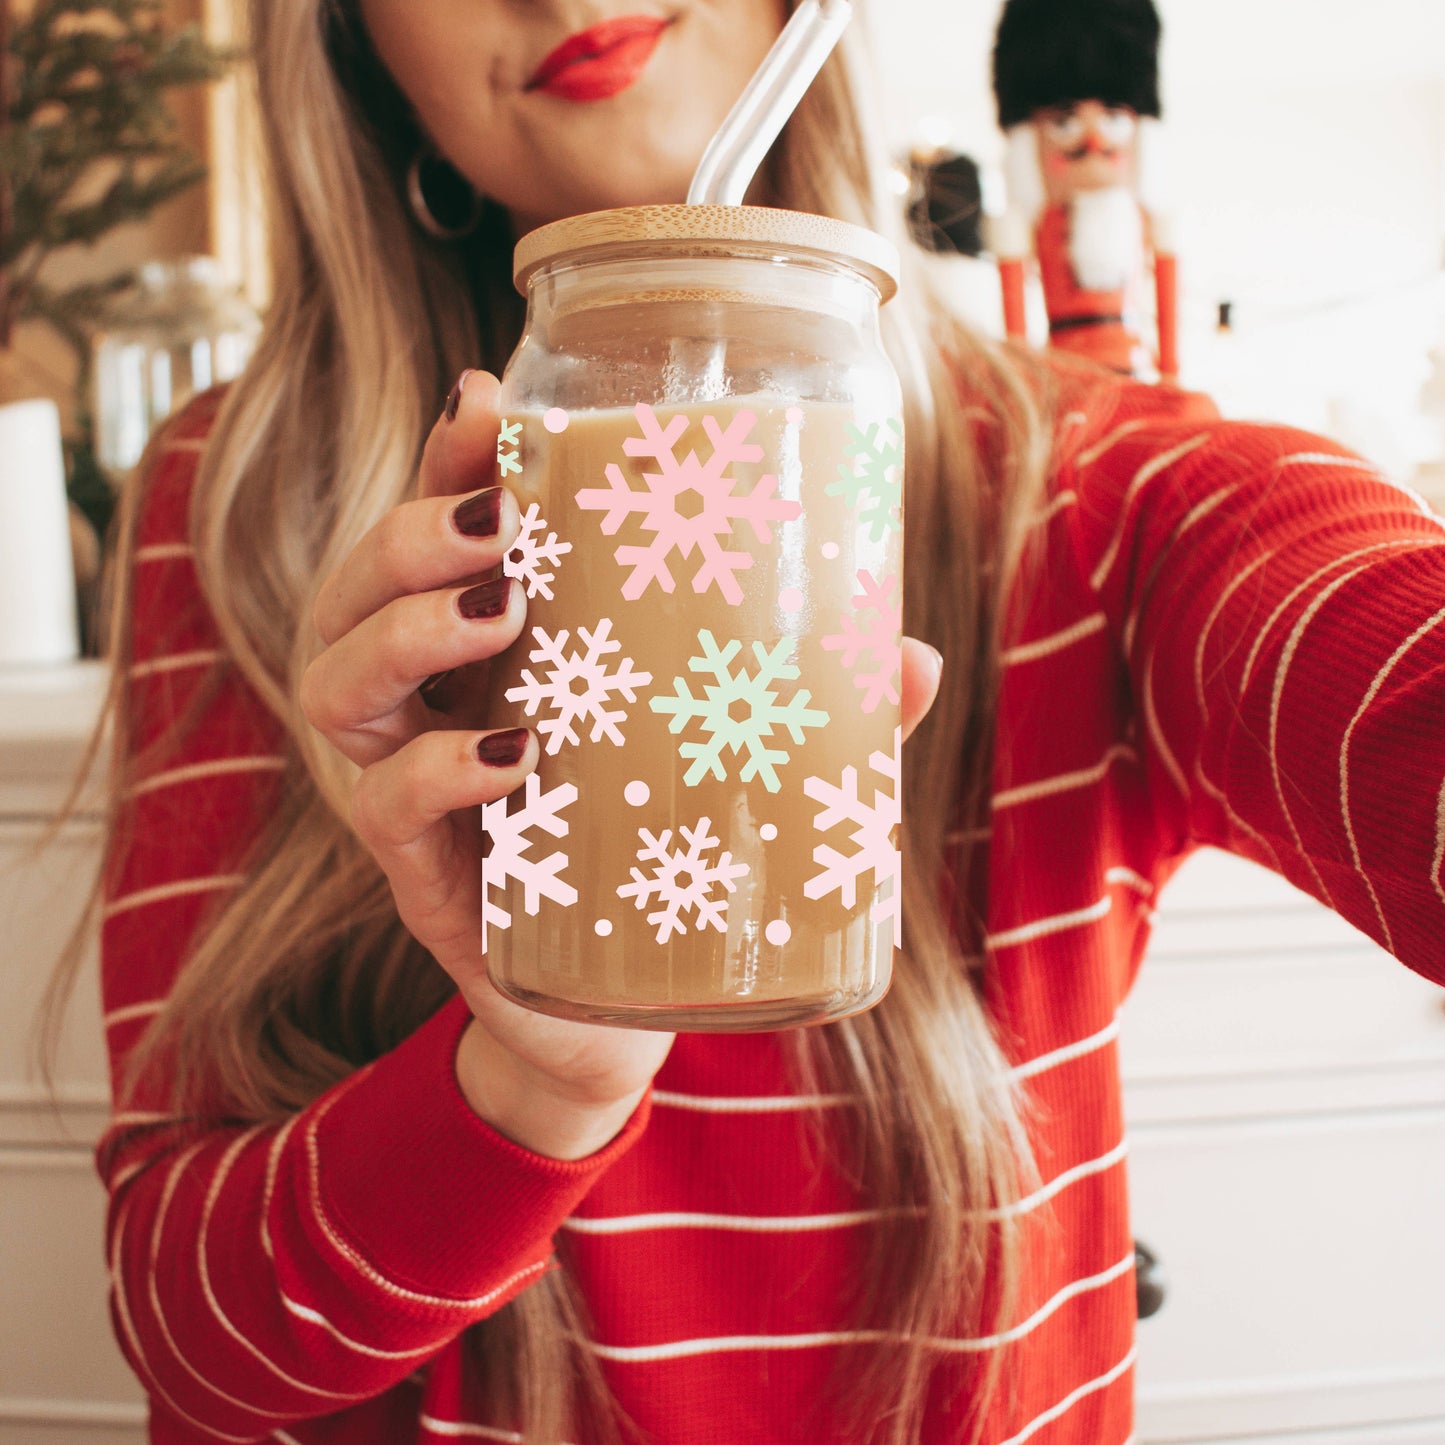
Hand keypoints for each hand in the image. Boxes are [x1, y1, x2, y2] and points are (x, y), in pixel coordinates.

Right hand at [301, 371, 944, 1160]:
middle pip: (353, 589)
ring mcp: (410, 795)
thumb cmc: (662, 860)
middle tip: (501, 521)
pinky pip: (385, 807)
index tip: (484, 401)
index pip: (436, 533)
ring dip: (402, 628)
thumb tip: (912, 656)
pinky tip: (510, 752)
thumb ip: (809, 713)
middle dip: (410, 532)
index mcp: (488, 657)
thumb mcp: (727, 765)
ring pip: (334, 685)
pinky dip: (437, 770)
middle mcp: (428, 711)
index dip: (444, 461)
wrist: (622, 1015)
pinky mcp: (421, 882)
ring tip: (499, 606)